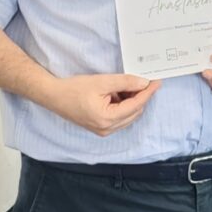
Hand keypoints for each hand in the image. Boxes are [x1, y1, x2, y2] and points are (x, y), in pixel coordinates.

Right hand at [45, 70, 160, 136]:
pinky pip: (120, 118)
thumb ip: (125, 82)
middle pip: (134, 112)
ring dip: (131, 101)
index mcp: (107, 119)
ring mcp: (103, 130)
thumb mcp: (102, 82)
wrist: (54, 96)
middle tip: (143, 80)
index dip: (148, 92)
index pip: (135, 105)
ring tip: (124, 86)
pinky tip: (117, 94)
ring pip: (128, 116)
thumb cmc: (74, 89)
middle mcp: (107, 129)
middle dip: (140, 96)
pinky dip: (123, 106)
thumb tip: (144, 83)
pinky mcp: (100, 128)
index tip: (157, 82)